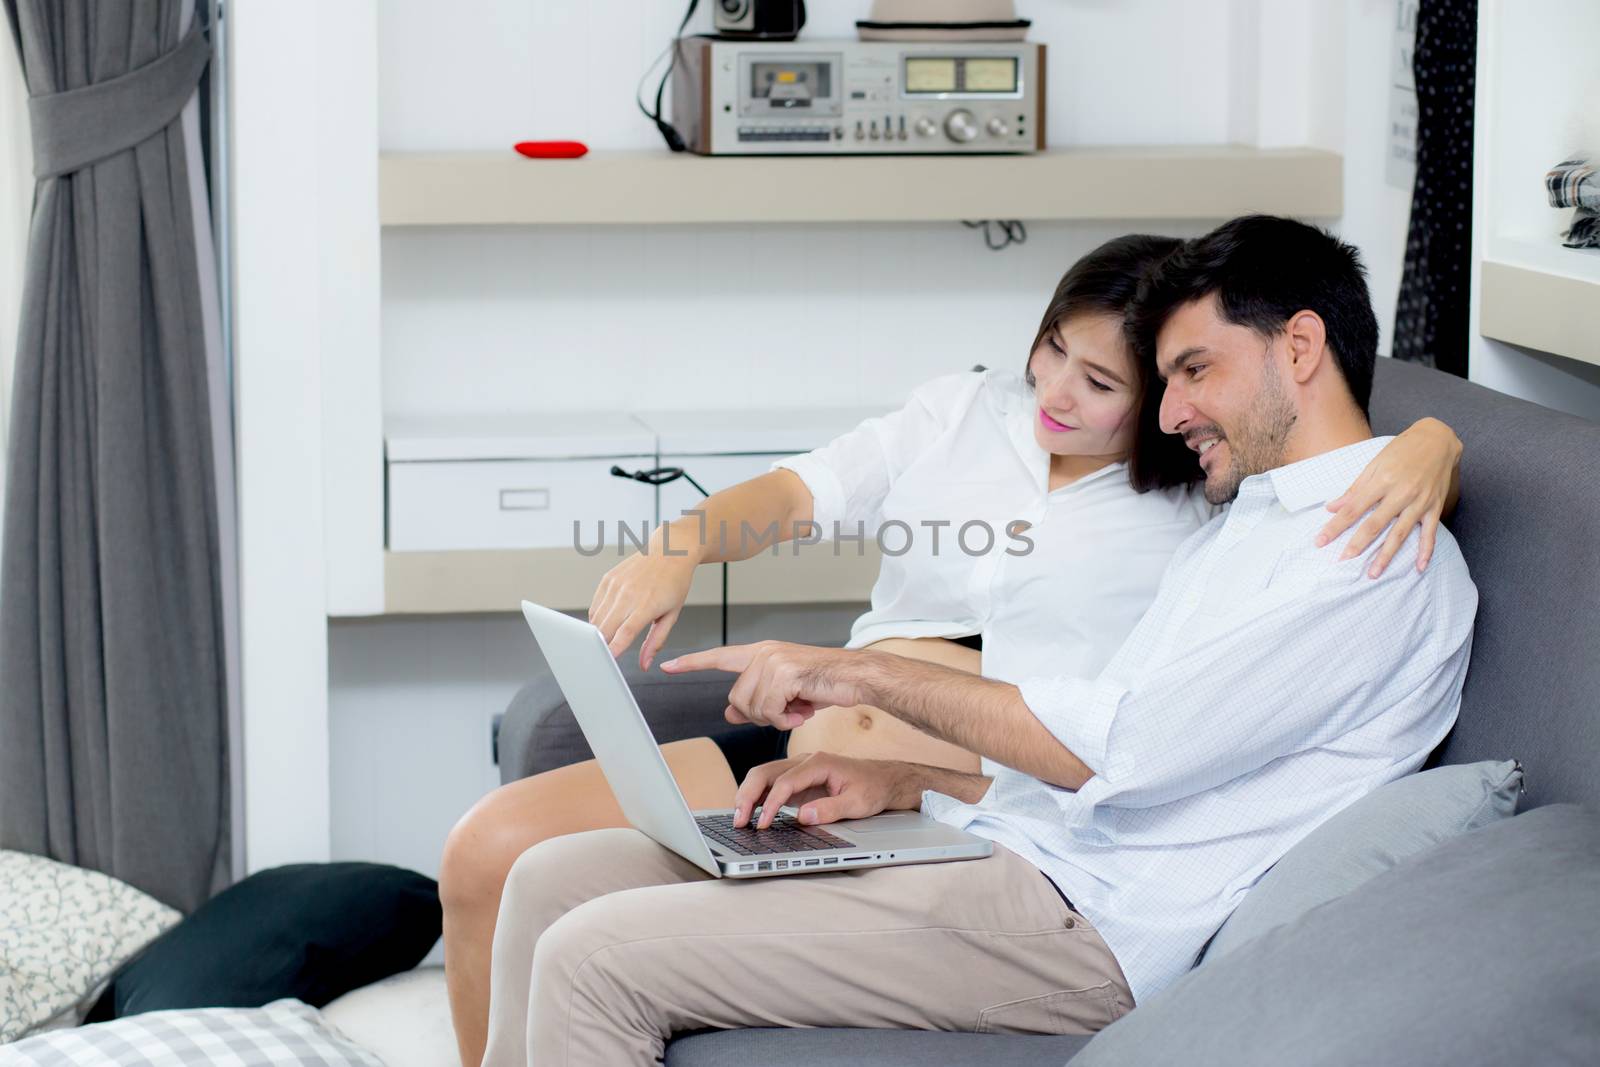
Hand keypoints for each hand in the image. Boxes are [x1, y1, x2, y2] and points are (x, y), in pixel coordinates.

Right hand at [588, 521, 700, 669]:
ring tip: (606, 641)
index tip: (608, 663)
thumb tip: (645, 664)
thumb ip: (656, 641)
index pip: (625, 633)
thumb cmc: (675, 582)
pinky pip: (595, 606)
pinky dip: (597, 619)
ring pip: (596, 619)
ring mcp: (615, 585)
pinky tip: (607, 622)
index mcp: (647, 604)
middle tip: (603, 658)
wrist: (670, 551)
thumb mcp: (671, 615)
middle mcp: (628, 594)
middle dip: (601, 646)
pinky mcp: (607, 579)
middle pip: (605, 628)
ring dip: (598, 633)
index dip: (614, 650)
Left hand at [660, 642, 874, 729]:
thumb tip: (729, 713)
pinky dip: (786, 719)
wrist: (853, 677)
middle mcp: (763, 652)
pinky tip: (802, 710)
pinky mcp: (784, 672)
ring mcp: (772, 660)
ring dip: (775, 718)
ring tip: (798, 708)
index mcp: (760, 653)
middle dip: (758, 715)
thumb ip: (755, 702)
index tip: (666, 665)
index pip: (718, 657)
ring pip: (752, 707)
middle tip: (787, 712)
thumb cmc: (822, 684)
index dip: (691, 663)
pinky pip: (770, 710)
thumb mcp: (783, 695)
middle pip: (736, 699)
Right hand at [733, 753, 914, 827]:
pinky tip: (750, 813)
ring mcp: (799, 770)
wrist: (883, 780)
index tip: (763, 823)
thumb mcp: (858, 803)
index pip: (784, 781)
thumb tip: (803, 816)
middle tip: (739, 820)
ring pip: (764, 776)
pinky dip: (757, 797)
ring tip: (739, 819)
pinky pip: (771, 785)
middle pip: (766, 772)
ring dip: (748, 795)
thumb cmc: (872, 788)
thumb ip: (830, 809)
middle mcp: (805, 762)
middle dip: (748, 795)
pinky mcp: (798, 780)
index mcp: (818, 763)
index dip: (771, 804)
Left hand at [1317, 417, 1461, 576]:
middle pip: (1375, 524)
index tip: (1321, 541)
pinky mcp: (1435, 507)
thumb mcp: (1374, 464)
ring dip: (1386, 555)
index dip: (1335, 527)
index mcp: (1381, 481)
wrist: (1438, 439)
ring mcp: (1419, 502)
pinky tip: (1419, 568)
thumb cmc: (1402, 450)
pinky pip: (1430, 533)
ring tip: (1374, 573)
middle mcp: (1400, 493)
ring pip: (1400, 534)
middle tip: (1342, 562)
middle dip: (1357, 545)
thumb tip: (1332, 508)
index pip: (1353, 509)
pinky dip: (1426, 551)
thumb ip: (1354, 489)